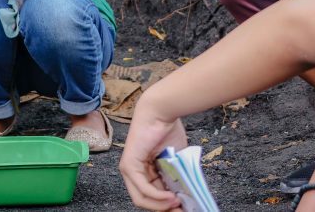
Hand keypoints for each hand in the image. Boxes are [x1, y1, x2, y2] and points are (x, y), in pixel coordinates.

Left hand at [120, 96, 186, 210]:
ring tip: (178, 202)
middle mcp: (132, 171)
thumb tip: (185, 200)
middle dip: (165, 209)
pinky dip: (158, 196)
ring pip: (142, 199)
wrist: (160, 112)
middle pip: (146, 201)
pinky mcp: (129, 165)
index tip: (185, 208)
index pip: (152, 196)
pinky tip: (171, 196)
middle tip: (182, 210)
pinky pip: (143, 189)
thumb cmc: (168, 131)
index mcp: (143, 170)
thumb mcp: (175, 161)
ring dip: (162, 205)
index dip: (167, 205)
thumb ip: (176, 179)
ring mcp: (128, 168)